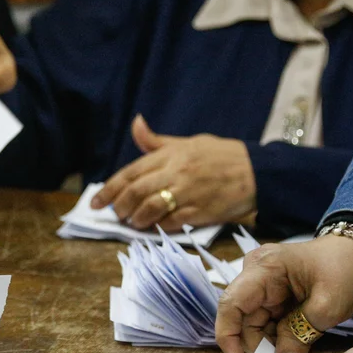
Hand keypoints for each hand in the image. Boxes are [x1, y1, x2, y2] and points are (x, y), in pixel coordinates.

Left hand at [90, 115, 256, 231]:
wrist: (257, 172)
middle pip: (136, 191)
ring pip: (150, 208)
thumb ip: (157, 141)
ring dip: (136, 219)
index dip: (109, 189)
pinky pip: (171, 222)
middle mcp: (176, 172)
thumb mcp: (188, 142)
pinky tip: (153, 228)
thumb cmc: (220, 156)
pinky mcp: (200, 211)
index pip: (131, 172)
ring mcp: (188, 193)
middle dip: (119, 206)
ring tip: (132, 222)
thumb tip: (136, 124)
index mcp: (171, 154)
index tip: (95, 202)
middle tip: (115, 214)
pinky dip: (158, 227)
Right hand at [216, 232, 352, 352]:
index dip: (228, 335)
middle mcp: (256, 275)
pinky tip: (295, 349)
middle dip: (256, 345)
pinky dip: (279, 338)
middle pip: (242, 318)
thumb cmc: (347, 268)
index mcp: (264, 269)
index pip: (231, 303)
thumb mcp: (328, 305)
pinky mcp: (273, 295)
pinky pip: (268, 322)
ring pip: (255, 324)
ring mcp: (264, 286)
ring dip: (270, 345)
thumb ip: (301, 335)